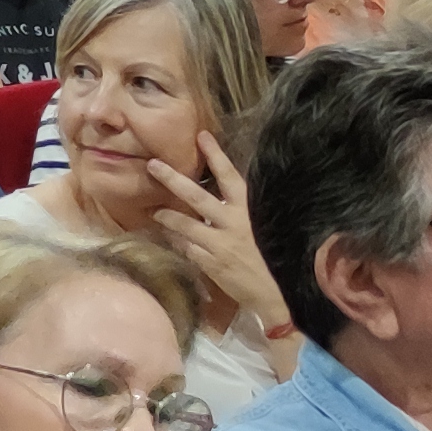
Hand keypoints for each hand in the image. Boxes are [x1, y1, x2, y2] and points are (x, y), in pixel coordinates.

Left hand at [154, 131, 288, 340]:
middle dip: (173, 179)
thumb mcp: (263, 229)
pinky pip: (187, 248)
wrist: (278, 295)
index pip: (230, 177)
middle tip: (153, 165)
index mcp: (249, 211)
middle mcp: (233, 224)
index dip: (216, 156)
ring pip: (185, 224)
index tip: (202, 136)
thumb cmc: (273, 259)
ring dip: (167, 216)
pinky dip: (178, 243)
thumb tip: (221, 197)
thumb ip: (242, 213)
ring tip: (155, 211)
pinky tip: (170, 239)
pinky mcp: (211, 264)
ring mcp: (220, 244)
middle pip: (197, 196)